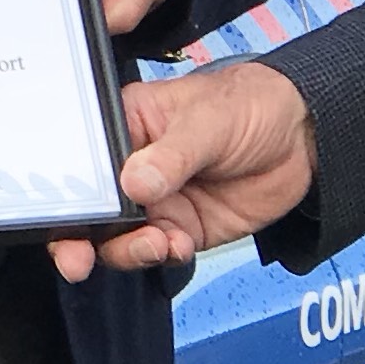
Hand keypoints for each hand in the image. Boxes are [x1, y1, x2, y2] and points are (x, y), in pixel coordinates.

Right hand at [50, 59, 317, 281]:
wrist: (304, 139)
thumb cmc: (250, 105)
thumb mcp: (209, 120)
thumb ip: (173, 154)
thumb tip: (135, 182)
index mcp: (124, 126)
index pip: (81, 161)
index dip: (63, 190)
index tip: (61, 214)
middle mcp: (131, 167)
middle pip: (88, 208)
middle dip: (76, 237)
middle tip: (76, 258)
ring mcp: (155, 202)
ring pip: (118, 238)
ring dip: (126, 249)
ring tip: (153, 243)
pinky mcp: (181, 228)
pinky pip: (158, 251)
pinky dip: (161, 255)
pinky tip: (178, 246)